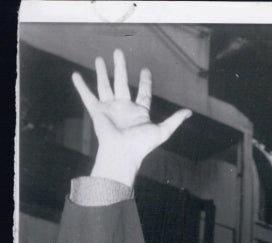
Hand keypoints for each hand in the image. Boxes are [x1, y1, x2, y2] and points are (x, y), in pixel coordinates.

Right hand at [72, 49, 191, 187]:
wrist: (122, 153)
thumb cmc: (142, 145)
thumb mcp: (163, 131)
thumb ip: (174, 120)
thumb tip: (189, 113)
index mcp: (139, 112)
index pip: (143, 93)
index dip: (145, 82)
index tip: (145, 70)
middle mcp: (124, 108)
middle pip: (121, 83)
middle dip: (120, 68)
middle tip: (118, 52)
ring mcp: (110, 109)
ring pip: (104, 85)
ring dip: (101, 72)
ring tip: (98, 58)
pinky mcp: (97, 112)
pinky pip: (87, 96)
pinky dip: (80, 86)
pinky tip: (75, 75)